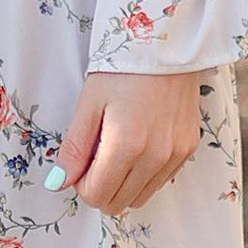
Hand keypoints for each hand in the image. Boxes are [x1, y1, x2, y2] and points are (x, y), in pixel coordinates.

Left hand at [54, 70, 202, 216]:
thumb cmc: (123, 69)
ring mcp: (175, 154)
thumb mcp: (89, 104)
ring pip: (141, 197)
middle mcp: (155, 156)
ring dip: (123, 184)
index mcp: (127, 145)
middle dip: (100, 187)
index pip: (96, 195)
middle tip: (97, 155)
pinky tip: (139, 146)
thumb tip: (59, 183)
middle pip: (118, 203)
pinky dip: (144, 174)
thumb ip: (74, 148)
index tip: (82, 161)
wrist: (166, 44)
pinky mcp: (189, 148)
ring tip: (118, 149)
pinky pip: (161, 181)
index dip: (82, 184)